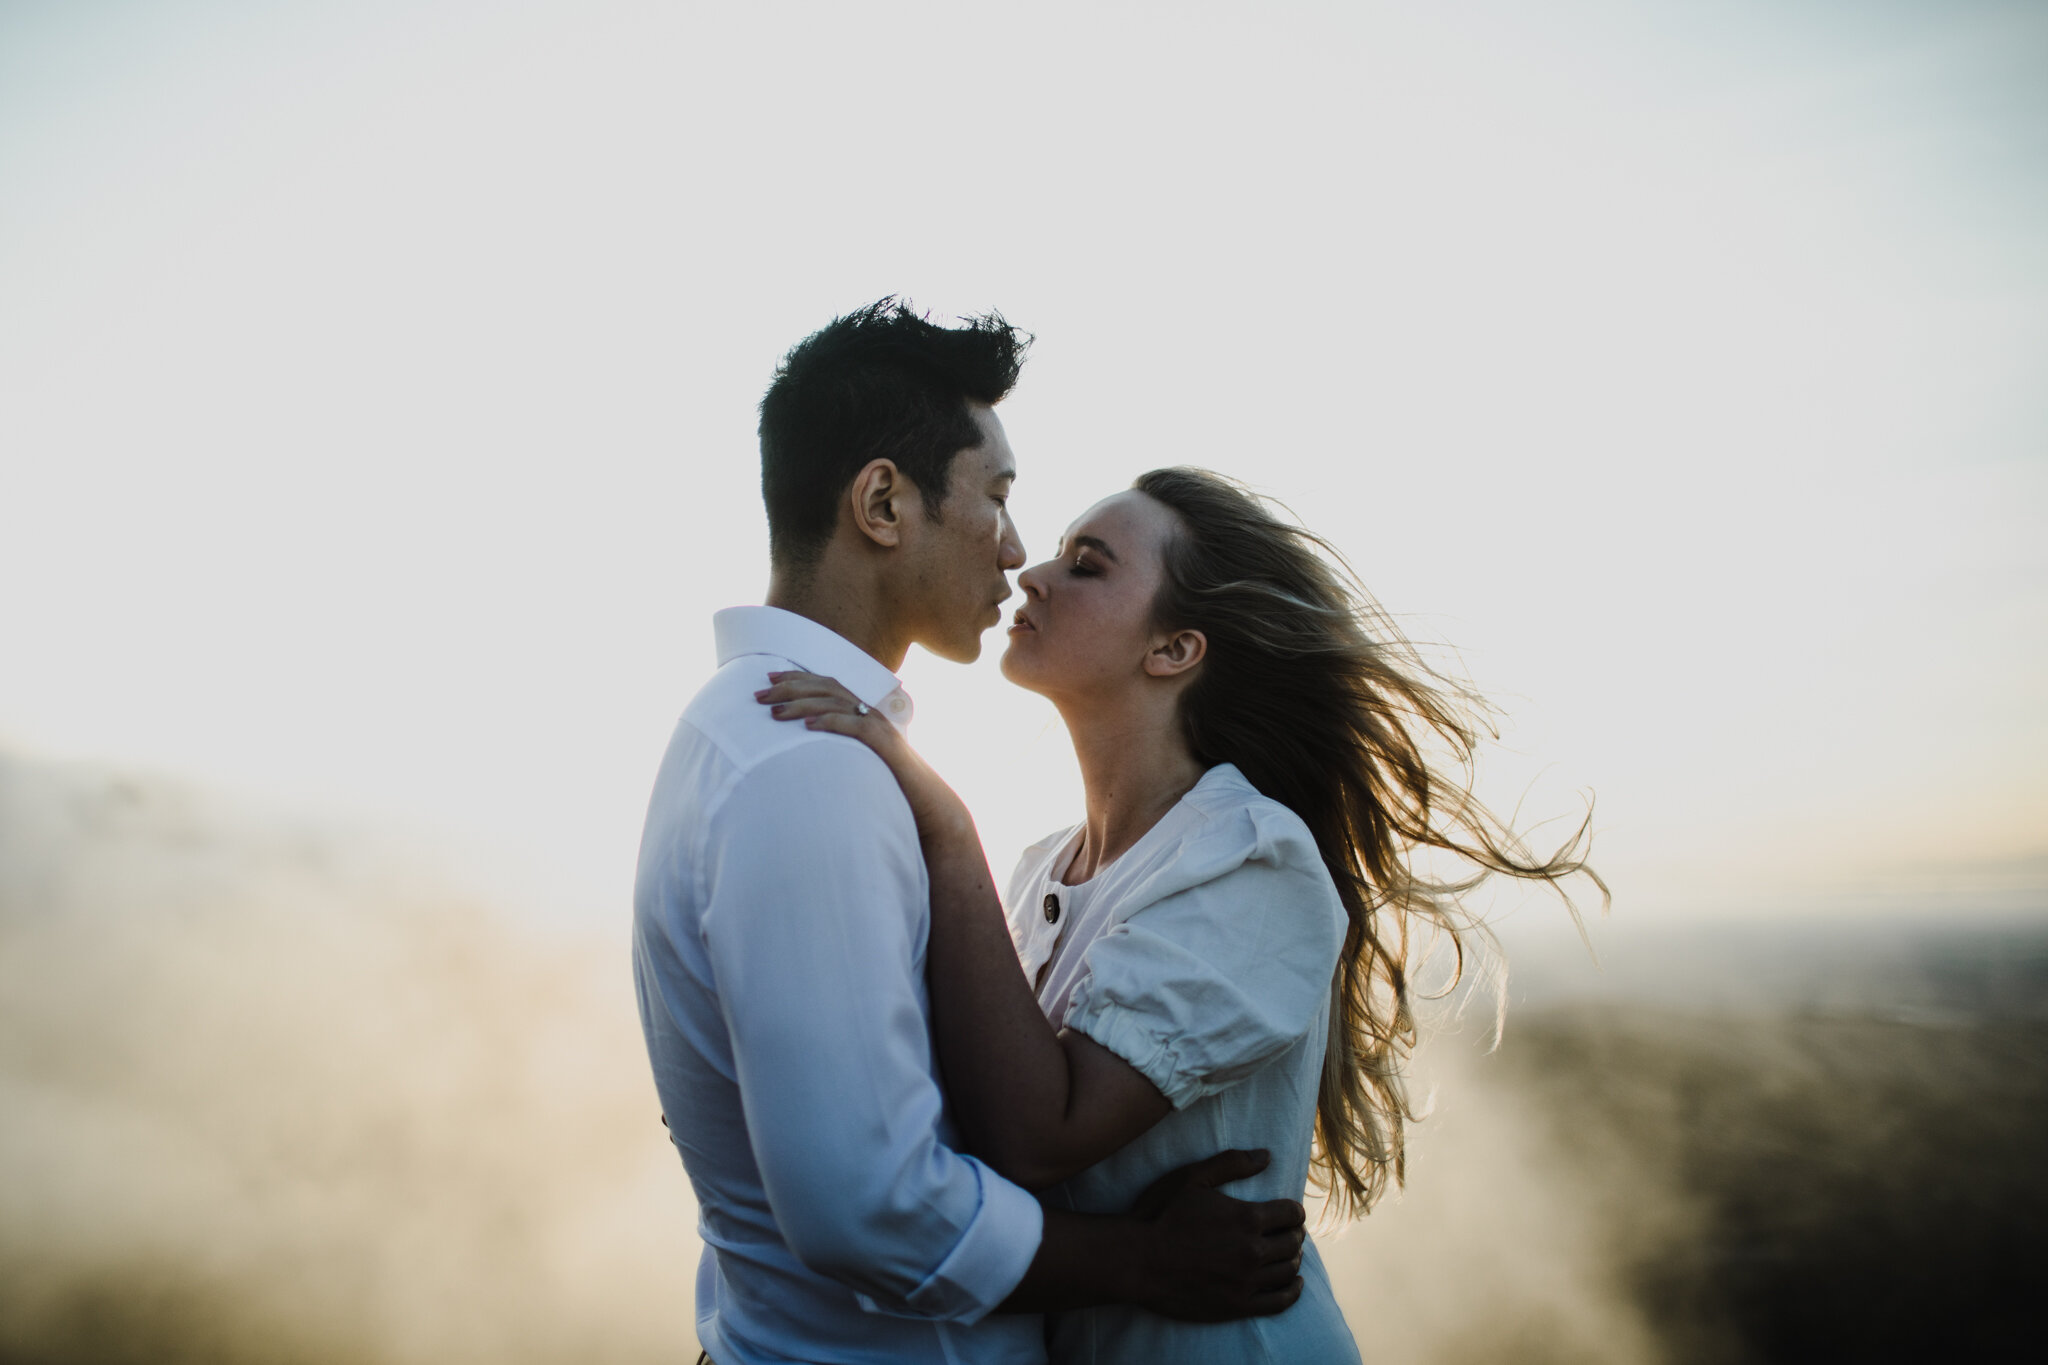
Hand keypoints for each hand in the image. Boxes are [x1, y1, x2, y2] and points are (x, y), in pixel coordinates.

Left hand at [754, 672, 968, 839]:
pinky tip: (808, 725)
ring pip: (837, 703)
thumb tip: (804, 752)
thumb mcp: (858, 763)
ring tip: (774, 712)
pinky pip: (855, 726)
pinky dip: (831, 721)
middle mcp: (870, 713)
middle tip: (759, 695)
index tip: (769, 678)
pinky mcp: (885, 744)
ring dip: (802, 704)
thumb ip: (837, 750)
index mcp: (862, 713)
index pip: (826, 685)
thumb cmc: (891, 788)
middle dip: (791, 687)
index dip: (797, 678)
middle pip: (827, 688)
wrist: (929, 806)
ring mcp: (879, 727)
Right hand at [1126, 1149, 1305, 1320]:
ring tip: (1288, 1254)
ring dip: (1293, 1259)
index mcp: (1247, 1218)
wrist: (1137, 1260)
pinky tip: (1294, 1284)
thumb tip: (1266, 1156)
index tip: (1289, 1212)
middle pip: (1293, 1242)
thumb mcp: (1192, 1177)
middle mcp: (1253, 1251)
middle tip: (1288, 1232)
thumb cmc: (1161, 1214)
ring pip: (1288, 1270)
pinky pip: (1279, 1302)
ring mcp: (1246, 1282)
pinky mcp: (1237, 1306)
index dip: (1293, 1210)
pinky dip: (1292, 1292)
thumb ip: (1231, 1163)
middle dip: (1294, 1234)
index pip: (1291, 1213)